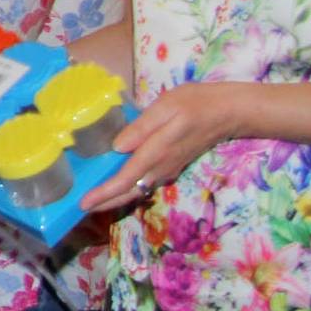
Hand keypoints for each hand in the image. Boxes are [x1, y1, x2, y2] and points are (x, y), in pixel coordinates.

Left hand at [79, 81, 246, 212]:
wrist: (229, 112)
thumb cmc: (195, 103)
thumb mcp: (165, 107)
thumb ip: (141, 128)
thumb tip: (117, 146)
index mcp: (156, 152)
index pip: (124, 180)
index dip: (103, 193)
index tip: (83, 203)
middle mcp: (161, 167)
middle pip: (129, 192)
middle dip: (105, 202)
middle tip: (81, 207)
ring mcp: (168, 168)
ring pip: (138, 190)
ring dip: (116, 197)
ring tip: (94, 198)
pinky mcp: (172, 165)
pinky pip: (146, 183)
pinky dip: (129, 188)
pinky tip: (117, 182)